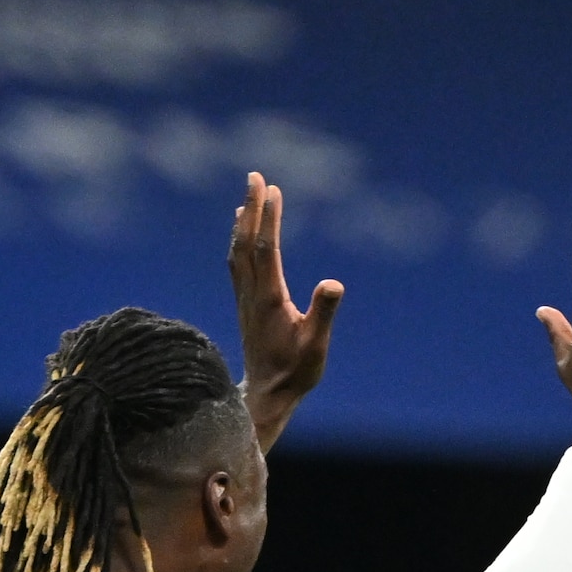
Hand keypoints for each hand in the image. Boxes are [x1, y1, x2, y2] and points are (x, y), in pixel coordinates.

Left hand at [230, 171, 342, 442]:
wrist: (267, 394)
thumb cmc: (295, 372)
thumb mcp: (316, 345)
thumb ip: (324, 313)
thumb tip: (334, 283)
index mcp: (270, 298)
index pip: (266, 249)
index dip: (269, 218)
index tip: (273, 190)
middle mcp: (252, 294)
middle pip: (246, 242)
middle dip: (251, 207)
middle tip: (256, 176)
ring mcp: (245, 298)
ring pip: (238, 251)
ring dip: (243, 221)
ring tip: (247, 197)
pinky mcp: (245, 304)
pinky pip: (237, 264)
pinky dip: (238, 241)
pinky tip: (241, 233)